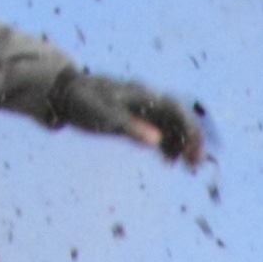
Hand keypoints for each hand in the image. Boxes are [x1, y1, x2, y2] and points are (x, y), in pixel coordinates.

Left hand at [53, 70, 210, 167]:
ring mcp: (143, 108)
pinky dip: (169, 145)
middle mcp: (148, 100)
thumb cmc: (85, 103)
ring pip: (173, 125)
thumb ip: (131, 129)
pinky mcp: (136, 117)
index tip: (194, 154)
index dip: (190, 131)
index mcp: (144, 96)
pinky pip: (161, 129)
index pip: (178, 111)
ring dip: (183, 144)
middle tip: (196, 165)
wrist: (66, 94)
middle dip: (193, 140)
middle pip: (181, 118)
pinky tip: (169, 161)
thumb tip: (157, 142)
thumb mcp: (105, 117)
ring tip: (189, 167)